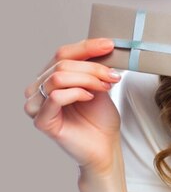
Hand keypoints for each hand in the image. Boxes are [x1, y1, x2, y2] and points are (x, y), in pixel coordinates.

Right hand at [23, 38, 122, 175]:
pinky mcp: (42, 121)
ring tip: (104, 87)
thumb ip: (94, 66)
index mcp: (50, 78)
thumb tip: (103, 45)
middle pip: (62, 63)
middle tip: (112, 76)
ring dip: (87, 79)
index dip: (87, 47)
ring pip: (58, 77)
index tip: (110, 45)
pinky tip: (90, 98)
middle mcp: (39, 89)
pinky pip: (56, 96)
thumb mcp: (99, 84)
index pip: (63, 53)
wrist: (105, 146)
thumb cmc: (100, 118)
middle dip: (93, 67)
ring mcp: (37, 106)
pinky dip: (77, 93)